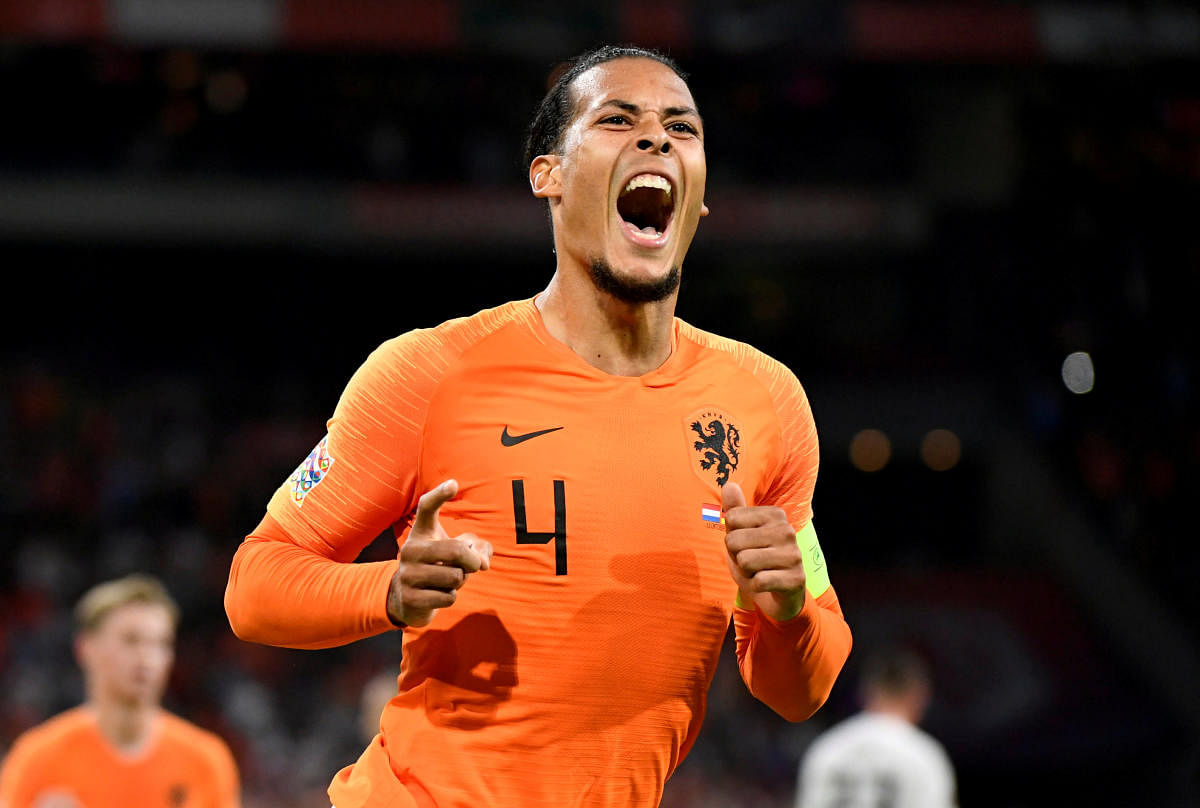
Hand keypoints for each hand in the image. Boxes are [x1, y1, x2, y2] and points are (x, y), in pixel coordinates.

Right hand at [387, 479, 492, 627]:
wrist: (407, 599)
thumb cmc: (439, 567)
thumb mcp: (456, 553)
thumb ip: (477, 549)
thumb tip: (484, 562)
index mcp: (421, 532)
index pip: (427, 507)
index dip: (440, 495)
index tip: (453, 484)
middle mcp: (410, 549)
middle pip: (456, 550)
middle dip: (473, 561)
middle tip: (474, 566)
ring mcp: (407, 574)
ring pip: (455, 576)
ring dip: (461, 581)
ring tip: (450, 580)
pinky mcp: (410, 598)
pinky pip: (448, 596)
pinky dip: (451, 596)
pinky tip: (439, 594)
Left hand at [722, 482, 805, 621]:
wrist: (780, 596)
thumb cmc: (757, 560)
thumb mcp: (741, 534)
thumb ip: (735, 509)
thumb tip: (729, 483)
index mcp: (775, 514)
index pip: (731, 518)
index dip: (732, 537)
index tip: (747, 545)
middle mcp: (787, 530)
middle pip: (734, 540)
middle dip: (736, 557)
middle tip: (752, 562)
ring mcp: (794, 555)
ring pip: (744, 561)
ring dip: (746, 572)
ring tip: (760, 572)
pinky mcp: (796, 579)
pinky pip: (758, 582)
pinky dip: (756, 587)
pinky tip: (768, 585)